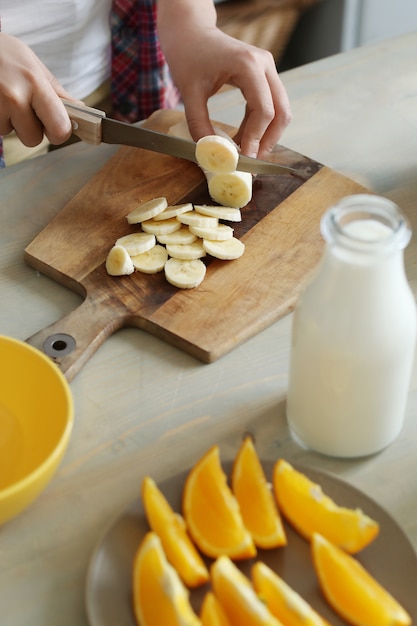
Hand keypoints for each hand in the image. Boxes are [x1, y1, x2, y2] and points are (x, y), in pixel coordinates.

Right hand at [0, 33, 72, 146]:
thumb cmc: (1, 53)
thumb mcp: (31, 64)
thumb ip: (55, 91)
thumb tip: (80, 110)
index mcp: (35, 83)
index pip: (60, 128)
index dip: (59, 132)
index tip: (55, 127)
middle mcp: (14, 97)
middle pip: (33, 139)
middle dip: (30, 128)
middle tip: (22, 107)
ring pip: (11, 134)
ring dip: (9, 121)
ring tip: (2, 96)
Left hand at [158, 5, 290, 158]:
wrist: (190, 32)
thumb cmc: (188, 55)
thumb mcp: (189, 93)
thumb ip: (199, 125)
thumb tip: (210, 154)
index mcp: (248, 65)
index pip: (263, 110)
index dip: (256, 138)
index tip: (244, 158)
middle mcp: (264, 64)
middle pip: (281, 111)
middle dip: (268, 140)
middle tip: (252, 162)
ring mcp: (267, 69)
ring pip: (280, 110)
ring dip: (267, 135)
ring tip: (247, 153)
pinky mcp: (263, 75)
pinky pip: (270, 105)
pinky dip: (260, 125)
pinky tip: (244, 139)